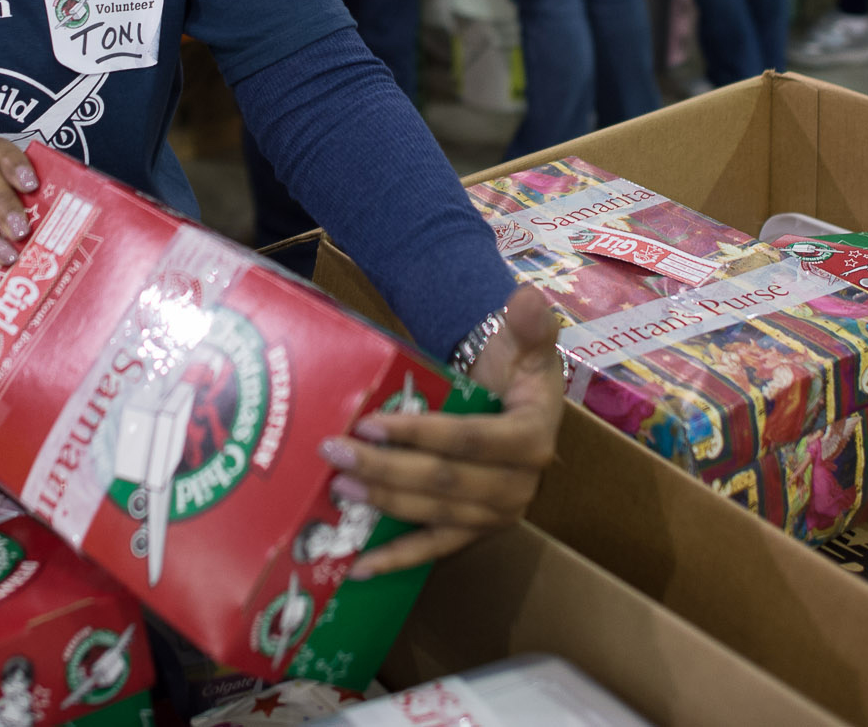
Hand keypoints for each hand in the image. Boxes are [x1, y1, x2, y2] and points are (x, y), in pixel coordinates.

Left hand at [321, 285, 562, 578]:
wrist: (518, 401)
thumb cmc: (516, 369)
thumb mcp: (526, 342)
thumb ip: (529, 322)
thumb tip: (526, 299)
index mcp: (531, 439)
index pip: (468, 440)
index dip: (419, 434)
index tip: (370, 422)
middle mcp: (519, 486)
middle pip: (444, 481)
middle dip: (386, 470)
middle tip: (335, 453)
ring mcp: (497, 514)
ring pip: (434, 513)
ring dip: (385, 505)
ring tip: (338, 489)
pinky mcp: (476, 532)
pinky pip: (436, 549)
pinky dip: (399, 560)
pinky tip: (360, 568)